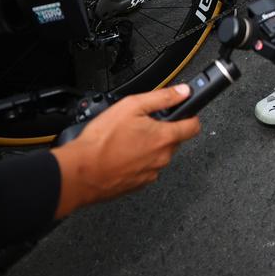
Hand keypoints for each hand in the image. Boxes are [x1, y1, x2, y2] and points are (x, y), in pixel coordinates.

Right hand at [50, 84, 200, 218]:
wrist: (80, 173)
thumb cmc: (102, 141)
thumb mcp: (132, 106)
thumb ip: (162, 97)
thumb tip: (183, 91)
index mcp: (165, 137)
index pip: (194, 126)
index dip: (189, 115)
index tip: (183, 111)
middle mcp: (162, 158)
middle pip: (174, 139)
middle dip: (163, 129)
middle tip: (142, 123)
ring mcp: (151, 173)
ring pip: (159, 154)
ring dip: (149, 146)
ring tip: (126, 139)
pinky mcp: (139, 184)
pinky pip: (146, 168)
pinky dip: (138, 160)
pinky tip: (121, 153)